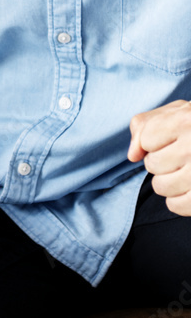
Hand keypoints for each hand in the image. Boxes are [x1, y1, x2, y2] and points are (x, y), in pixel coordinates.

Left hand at [129, 100, 190, 215]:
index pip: (146, 140)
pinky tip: (187, 189)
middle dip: (161, 162)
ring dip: (168, 182)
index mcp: (185, 120)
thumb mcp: (177, 111)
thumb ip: (145, 125)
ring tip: (185, 173)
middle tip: (181, 157)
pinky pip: (177, 206)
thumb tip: (132, 156)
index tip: (172, 139)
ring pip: (161, 186)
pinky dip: (178, 201)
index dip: (154, 141)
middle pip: (152, 165)